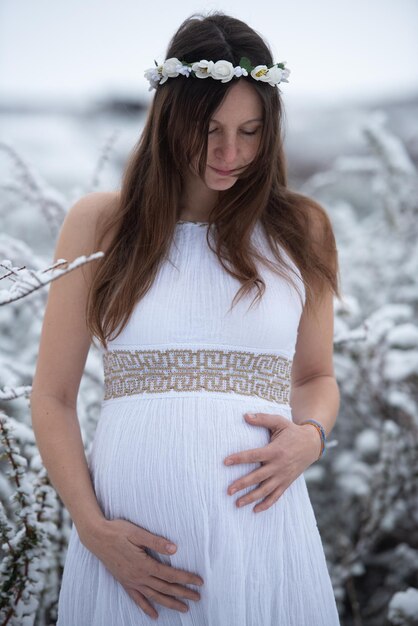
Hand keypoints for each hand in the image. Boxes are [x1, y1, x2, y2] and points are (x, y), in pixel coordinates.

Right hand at [83, 518, 203, 619]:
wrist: (96, 537)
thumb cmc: (117, 531)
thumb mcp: (138, 533)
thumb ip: (156, 542)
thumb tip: (175, 549)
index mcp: (144, 564)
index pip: (170, 575)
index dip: (186, 579)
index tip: (199, 582)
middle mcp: (139, 576)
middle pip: (165, 588)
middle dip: (183, 593)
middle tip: (198, 597)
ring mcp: (131, 581)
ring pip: (154, 596)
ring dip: (170, 603)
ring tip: (183, 609)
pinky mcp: (124, 582)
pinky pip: (137, 599)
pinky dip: (146, 608)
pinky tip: (154, 615)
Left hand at [223, 412, 320, 512]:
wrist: (312, 444)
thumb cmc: (292, 431)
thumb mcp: (279, 422)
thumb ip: (262, 419)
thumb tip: (245, 416)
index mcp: (275, 450)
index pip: (253, 455)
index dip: (239, 459)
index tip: (225, 462)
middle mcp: (278, 465)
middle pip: (257, 477)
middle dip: (242, 484)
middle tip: (228, 490)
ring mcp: (283, 476)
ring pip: (265, 490)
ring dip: (251, 498)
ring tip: (237, 503)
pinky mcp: (287, 482)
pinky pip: (276, 496)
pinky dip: (266, 504)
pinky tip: (255, 510)